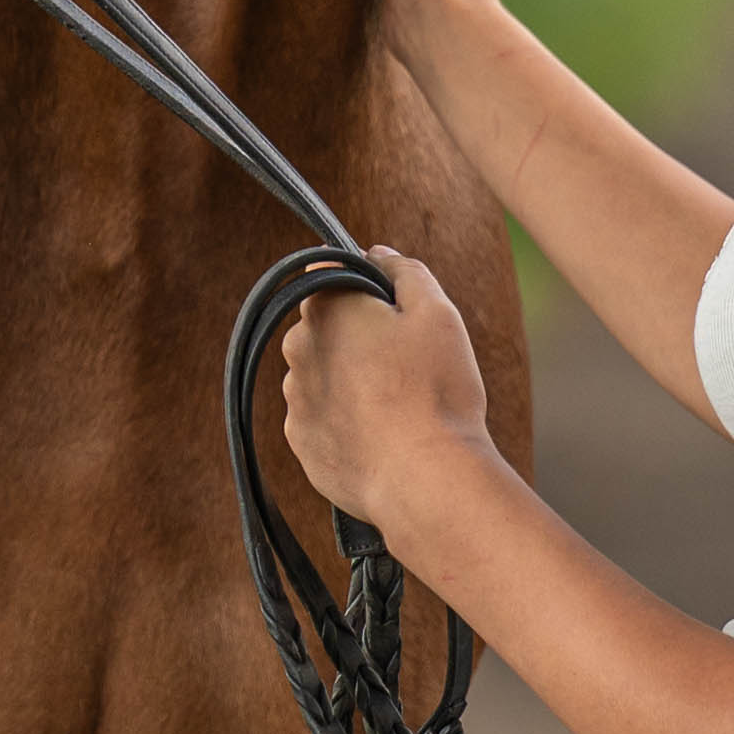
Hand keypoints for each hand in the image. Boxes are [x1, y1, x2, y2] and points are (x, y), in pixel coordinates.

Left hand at [272, 249, 497, 548]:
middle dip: (357, 338)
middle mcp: (297, 351)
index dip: (362, 289)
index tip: (392, 312)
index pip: (329, 277)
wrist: (424, 478)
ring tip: (399, 407)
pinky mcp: (303, 444)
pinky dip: (347, 424)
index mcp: (325, 309)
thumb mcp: (437, 313)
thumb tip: (378, 254)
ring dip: (350, 382)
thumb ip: (405, 272)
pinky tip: (383, 437)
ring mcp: (296, 400)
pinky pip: (324, 421)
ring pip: (324, 377)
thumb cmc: (434, 391)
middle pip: (326, 330)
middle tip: (406, 364)